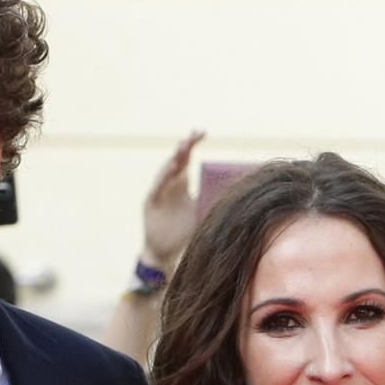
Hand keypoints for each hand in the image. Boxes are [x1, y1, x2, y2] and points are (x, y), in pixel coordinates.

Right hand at [140, 131, 204, 269]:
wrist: (165, 253)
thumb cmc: (182, 233)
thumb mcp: (200, 213)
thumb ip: (210, 200)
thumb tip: (233, 192)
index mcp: (181, 184)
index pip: (187, 159)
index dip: (192, 145)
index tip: (202, 132)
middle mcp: (169, 184)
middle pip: (176, 160)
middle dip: (184, 146)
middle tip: (194, 134)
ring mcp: (159, 192)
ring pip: (166, 171)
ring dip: (175, 159)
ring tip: (183, 148)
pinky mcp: (151, 203)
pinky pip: (157, 188)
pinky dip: (164, 178)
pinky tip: (173, 168)